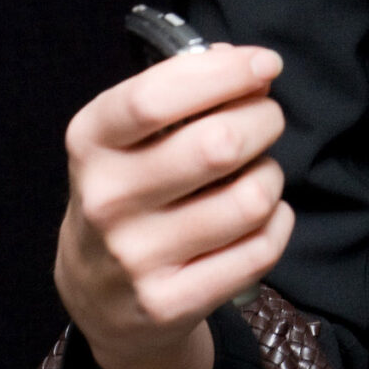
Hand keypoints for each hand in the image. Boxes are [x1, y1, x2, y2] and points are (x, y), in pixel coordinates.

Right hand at [54, 43, 293, 368]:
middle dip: (263, 120)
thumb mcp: (129, 137)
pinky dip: (277, 223)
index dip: (224, 73)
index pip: (155, 96)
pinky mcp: (169, 303)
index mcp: (91, 144)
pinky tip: (260, 219)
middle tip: (267, 120)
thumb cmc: (129, 191)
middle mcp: (106, 200)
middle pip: (217, 145)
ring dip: (271, 177)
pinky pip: (260, 249)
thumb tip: (250, 68)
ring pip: (250, 199)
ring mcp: (135, 258)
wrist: (96, 295)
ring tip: (257, 176)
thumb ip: (183, 94)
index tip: (265, 64)